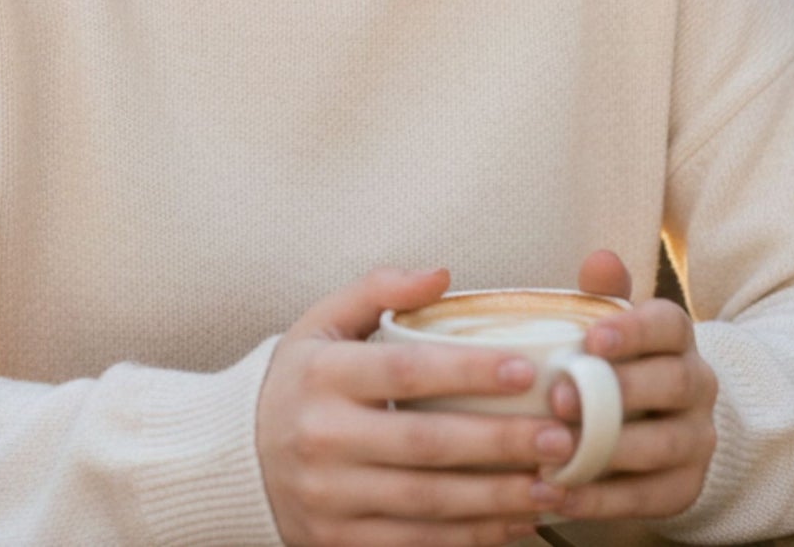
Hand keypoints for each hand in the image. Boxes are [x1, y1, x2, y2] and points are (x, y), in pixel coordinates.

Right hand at [256, 266, 575, 545]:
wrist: (235, 456)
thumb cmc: (298, 378)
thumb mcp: (323, 321)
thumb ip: (379, 289)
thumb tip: (441, 273)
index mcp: (324, 375)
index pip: (406, 371)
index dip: (468, 371)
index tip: (526, 369)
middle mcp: (324, 437)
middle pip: (425, 444)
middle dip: (498, 443)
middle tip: (559, 435)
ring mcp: (330, 497)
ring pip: (427, 503)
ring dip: (496, 498)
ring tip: (553, 485)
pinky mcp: (336, 542)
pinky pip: (414, 544)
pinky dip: (469, 538)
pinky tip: (514, 523)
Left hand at [544, 250, 716, 521]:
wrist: (660, 418)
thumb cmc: (618, 358)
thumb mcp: (612, 321)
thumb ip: (605, 293)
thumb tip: (599, 260)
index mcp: (678, 338)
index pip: (668, 325)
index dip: (633, 330)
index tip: (592, 338)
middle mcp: (698, 385)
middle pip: (673, 384)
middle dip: (618, 392)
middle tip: (561, 398)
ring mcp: (697, 439)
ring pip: (664, 445)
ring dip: (609, 449)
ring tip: (556, 451)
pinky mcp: (684, 487)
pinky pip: (648, 497)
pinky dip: (602, 498)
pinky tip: (560, 492)